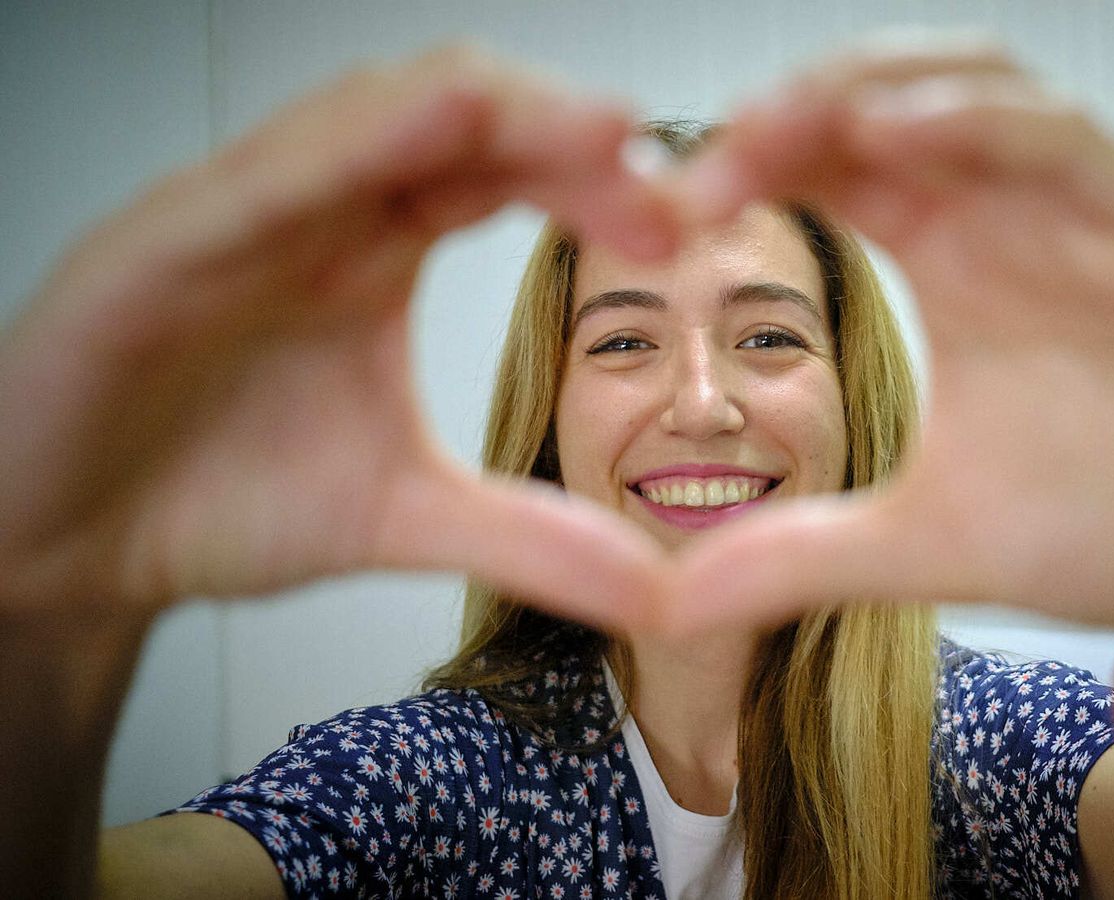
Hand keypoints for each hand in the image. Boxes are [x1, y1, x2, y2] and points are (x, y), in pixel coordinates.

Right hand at [0, 47, 676, 630]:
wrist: (73, 552)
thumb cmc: (219, 499)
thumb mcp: (404, 515)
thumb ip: (530, 538)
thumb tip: (659, 591)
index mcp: (378, 243)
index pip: (508, 171)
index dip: (599, 182)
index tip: (681, 229)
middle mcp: (320, 206)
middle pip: (464, 118)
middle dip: (572, 135)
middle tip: (665, 189)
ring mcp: (241, 213)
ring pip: (374, 112)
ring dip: (496, 111)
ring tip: (599, 133)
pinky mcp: (158, 244)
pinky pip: (266, 170)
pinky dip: (357, 143)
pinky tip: (438, 128)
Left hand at [670, 38, 1113, 664]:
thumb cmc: (1113, 523)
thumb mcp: (926, 542)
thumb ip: (799, 555)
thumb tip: (665, 604)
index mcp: (947, 260)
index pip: (824, 169)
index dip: (735, 171)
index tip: (650, 218)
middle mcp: (1007, 215)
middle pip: (878, 102)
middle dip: (783, 113)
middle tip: (695, 164)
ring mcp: (1084, 211)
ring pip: (969, 87)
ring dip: (867, 88)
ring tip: (777, 126)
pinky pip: (1066, 141)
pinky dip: (981, 120)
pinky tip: (899, 131)